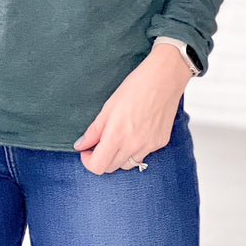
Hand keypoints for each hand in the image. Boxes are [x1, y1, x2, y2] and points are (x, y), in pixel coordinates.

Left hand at [73, 42, 191, 174]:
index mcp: (117, 136)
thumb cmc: (136, 86)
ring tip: (119, 137)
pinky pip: (143, 155)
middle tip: (100, 142)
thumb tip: (81, 145)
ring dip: (119, 156)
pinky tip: (136, 132)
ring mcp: (149, 147)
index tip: (86, 151)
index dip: (88, 161)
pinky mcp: (160, 143)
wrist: (164, 78)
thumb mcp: (109, 106)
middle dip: (102, 158)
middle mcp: (134, 146)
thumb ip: (94, 130)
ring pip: (128, 164)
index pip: (98, 166)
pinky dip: (135, 149)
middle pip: (111, 168)